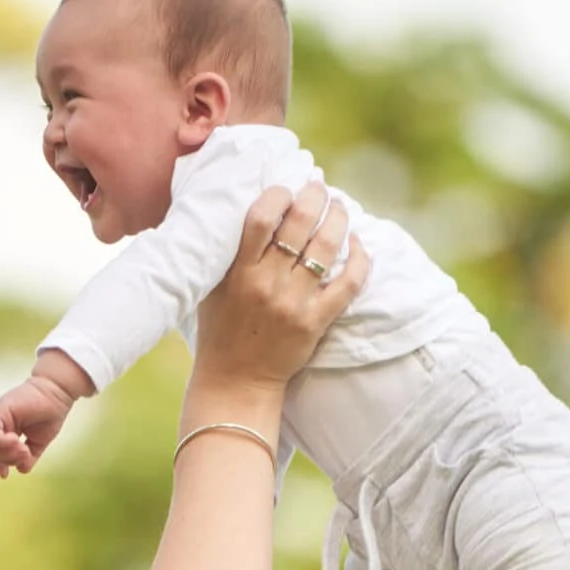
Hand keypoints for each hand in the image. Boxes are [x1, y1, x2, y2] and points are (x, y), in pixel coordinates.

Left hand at [0, 354, 89, 477]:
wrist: (58, 394)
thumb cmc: (50, 414)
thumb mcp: (38, 442)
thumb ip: (29, 456)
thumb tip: (21, 470)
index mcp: (7, 429)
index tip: (4, 475)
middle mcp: (0, 422)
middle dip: (4, 459)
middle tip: (23, 454)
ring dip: (5, 451)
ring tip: (22, 449)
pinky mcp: (0, 410)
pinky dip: (2, 441)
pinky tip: (16, 441)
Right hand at [193, 184, 368, 394]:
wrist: (236, 380)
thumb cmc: (220, 330)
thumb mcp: (210, 287)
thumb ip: (225, 252)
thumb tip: (249, 210)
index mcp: (239, 272)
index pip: (262, 217)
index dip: (279, 194)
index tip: (285, 190)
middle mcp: (267, 283)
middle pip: (300, 223)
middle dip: (315, 196)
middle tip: (318, 188)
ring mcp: (294, 302)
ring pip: (328, 246)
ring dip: (338, 218)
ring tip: (339, 207)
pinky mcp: (316, 321)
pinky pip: (349, 282)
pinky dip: (359, 258)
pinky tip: (357, 244)